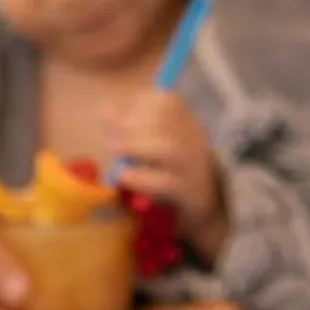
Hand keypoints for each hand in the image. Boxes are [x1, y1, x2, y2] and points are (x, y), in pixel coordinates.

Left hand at [106, 90, 227, 261]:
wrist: (204, 208)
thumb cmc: (173, 172)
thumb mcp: (155, 144)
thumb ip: (131, 127)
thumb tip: (105, 111)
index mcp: (188, 123)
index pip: (169, 102)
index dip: (140, 105)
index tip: (118, 118)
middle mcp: (195, 141)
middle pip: (168, 122)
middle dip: (133, 125)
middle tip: (112, 139)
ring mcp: (193, 167)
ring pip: (169, 149)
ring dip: (137, 147)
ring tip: (117, 152)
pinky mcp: (187, 193)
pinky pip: (166, 183)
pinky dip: (141, 178)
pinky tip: (124, 177)